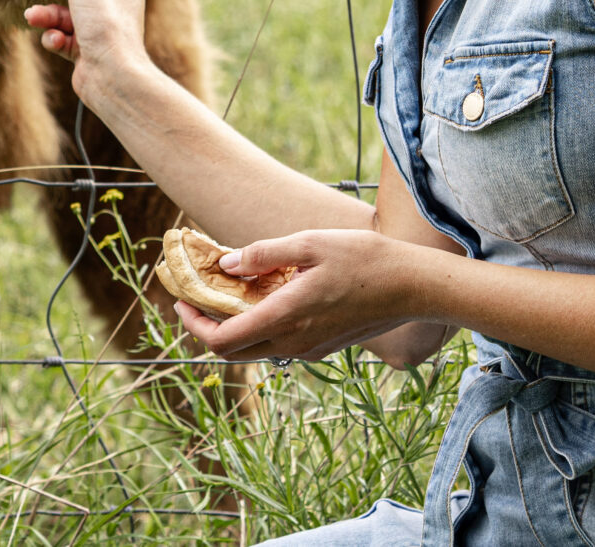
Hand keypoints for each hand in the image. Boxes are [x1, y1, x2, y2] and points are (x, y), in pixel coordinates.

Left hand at [170, 229, 425, 361]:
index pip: (222, 341)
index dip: (193, 324)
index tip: (181, 299)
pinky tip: (263, 295)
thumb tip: (226, 263)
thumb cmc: (365, 259)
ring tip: (227, 290)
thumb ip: (264, 253)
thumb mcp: (310, 242)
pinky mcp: (323, 347)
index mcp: (286, 318)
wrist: (413, 286)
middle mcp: (294, 342)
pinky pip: (279, 344)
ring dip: (233, 328)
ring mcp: (310, 349)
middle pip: (233, 352)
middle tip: (196, 297)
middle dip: (206, 328)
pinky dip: (259, 326)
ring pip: (256, 350)